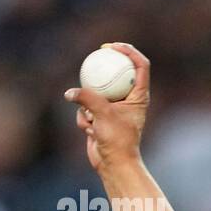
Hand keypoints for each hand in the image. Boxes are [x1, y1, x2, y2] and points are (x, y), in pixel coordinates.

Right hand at [64, 42, 150, 171]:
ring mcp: (113, 108)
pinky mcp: (100, 117)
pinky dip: (85, 119)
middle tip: (94, 54)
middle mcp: (129, 100)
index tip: (112, 46)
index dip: (129, 51)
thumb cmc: (117, 140)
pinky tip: (91, 131)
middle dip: (104, 68)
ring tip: (95, 122)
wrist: (113, 164)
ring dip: (89, 107)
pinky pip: (86, 109)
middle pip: (117, 74)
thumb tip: (69, 92)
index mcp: (139, 96)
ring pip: (95, 93)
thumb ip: (87, 98)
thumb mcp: (103, 115)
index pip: (140, 66)